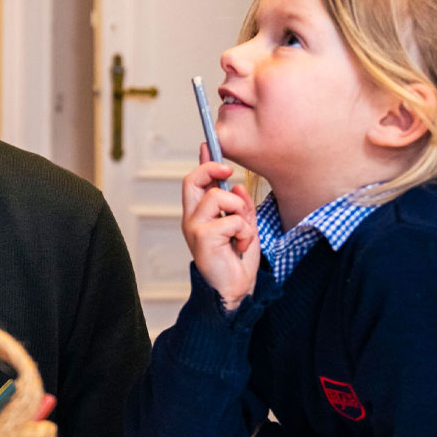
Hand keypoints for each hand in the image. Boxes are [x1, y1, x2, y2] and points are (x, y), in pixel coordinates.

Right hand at [181, 148, 258, 311]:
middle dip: (212, 169)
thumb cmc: (236, 262)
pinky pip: (232, 220)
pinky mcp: (203, 239)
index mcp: (200, 216)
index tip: (208, 145)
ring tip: (243, 232)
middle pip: (192, 180)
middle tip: (228, 172)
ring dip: (240, 211)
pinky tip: (241, 246)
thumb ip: (240, 207)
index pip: (195, 182)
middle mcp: (192, 219)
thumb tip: (237, 186)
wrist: (234, 291)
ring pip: (218, 197)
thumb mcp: (244, 228)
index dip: (202, 162)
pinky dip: (245, 233)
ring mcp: (195, 228)